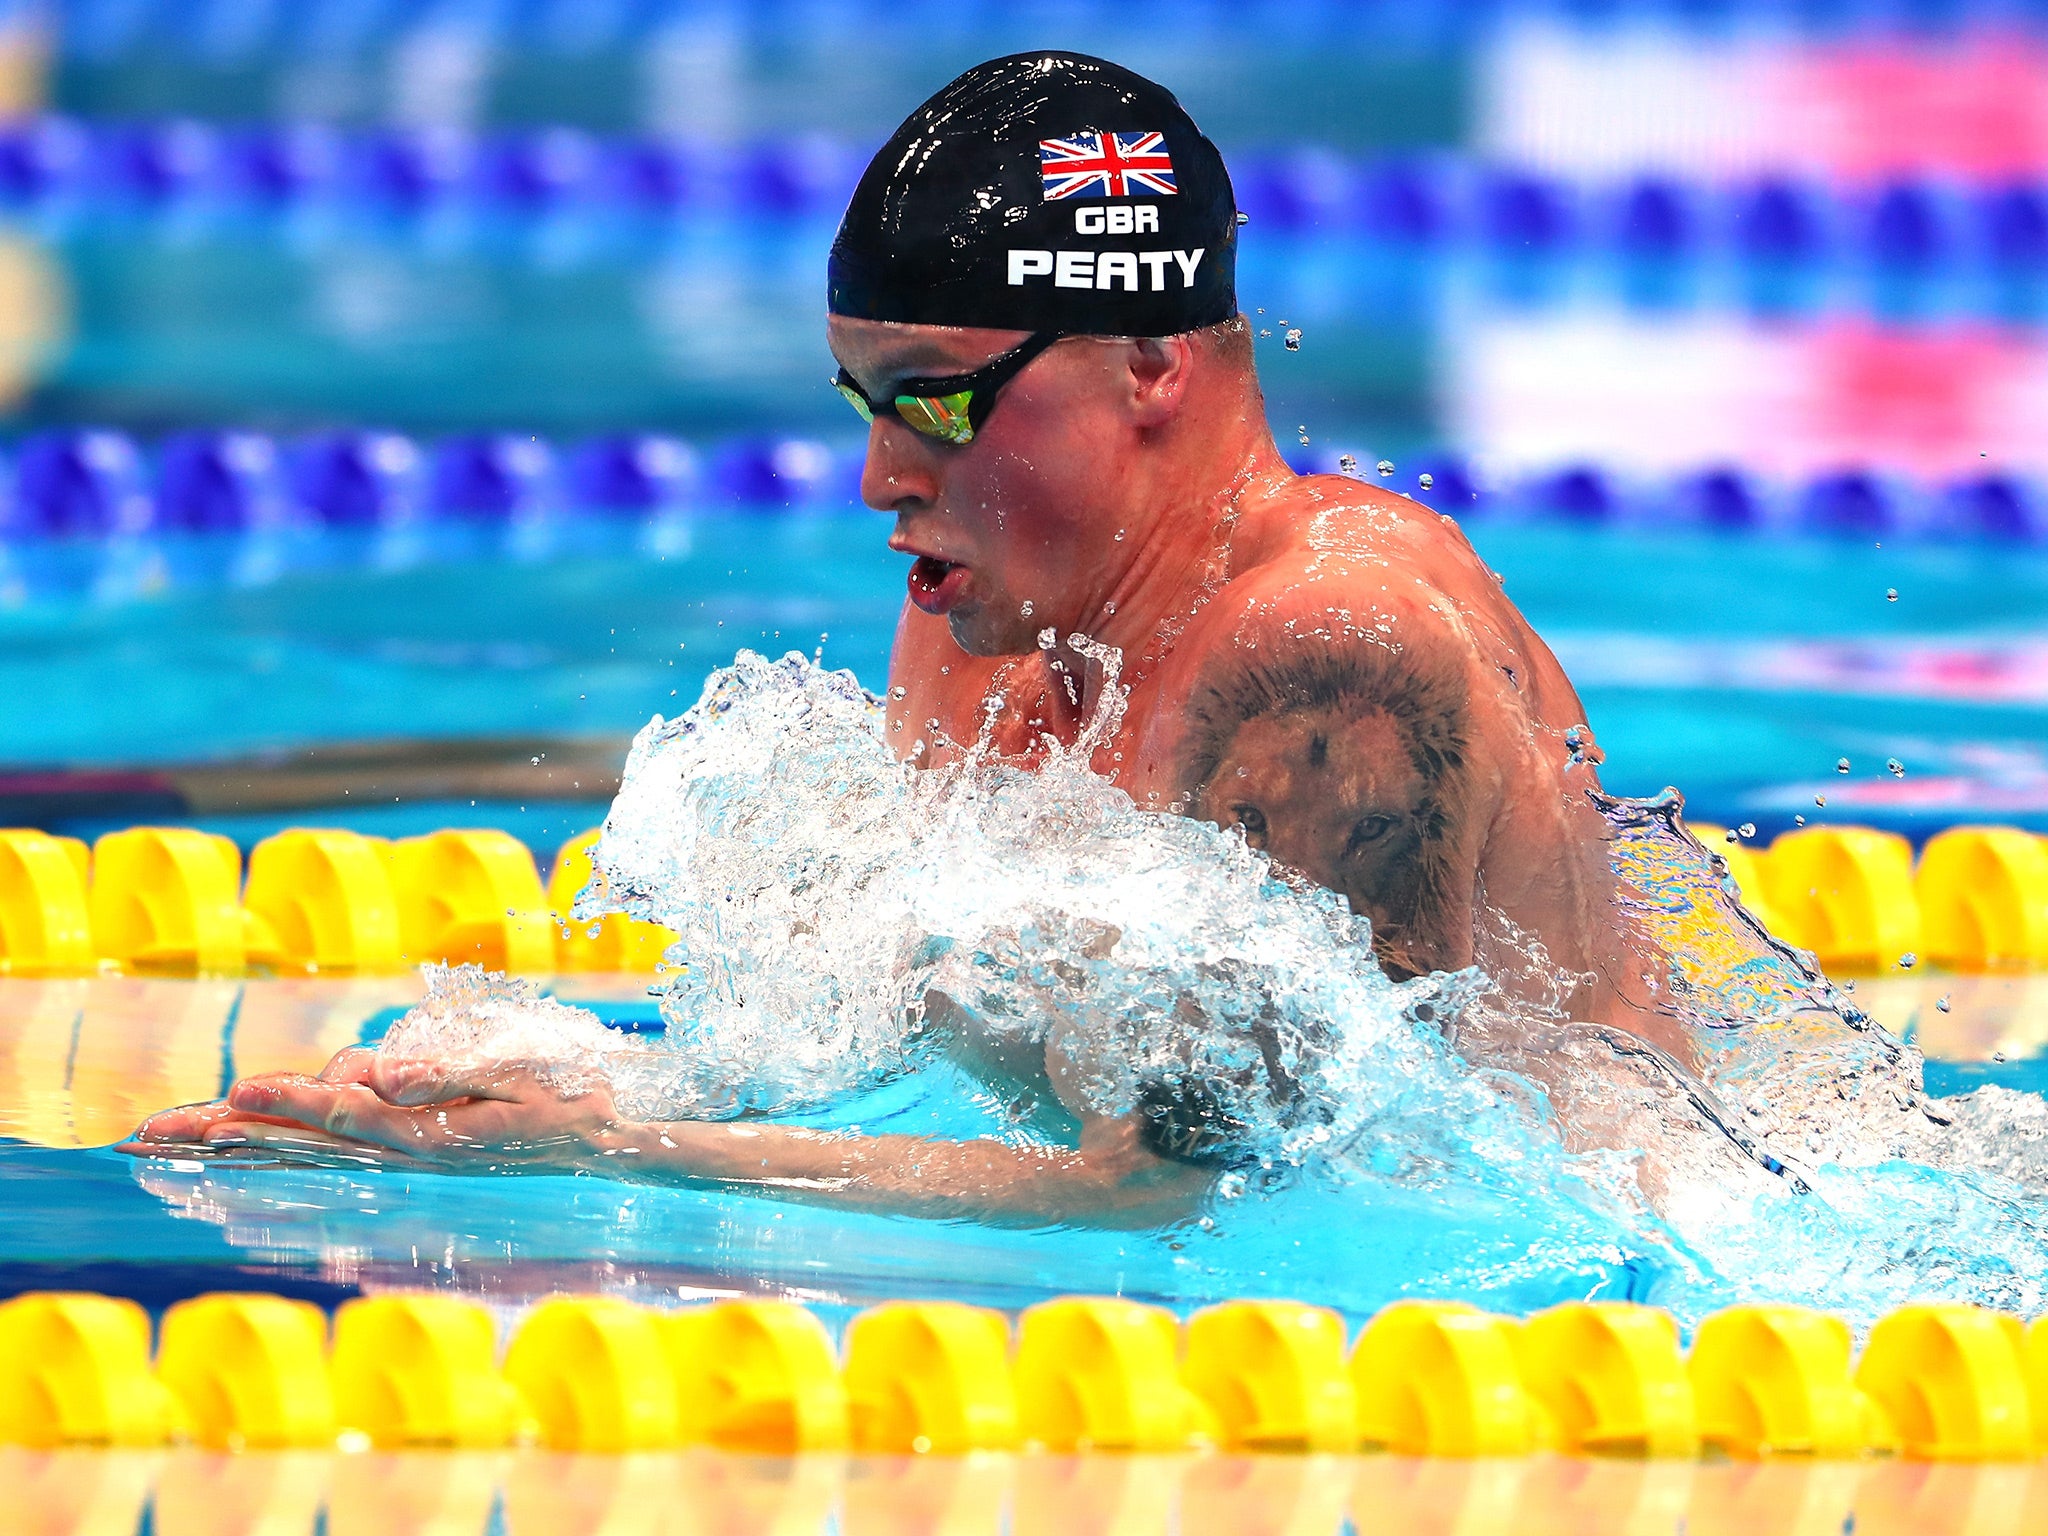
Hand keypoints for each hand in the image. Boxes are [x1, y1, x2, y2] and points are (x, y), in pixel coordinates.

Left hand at [118, 1046, 624, 1172]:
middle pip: (301, 1141)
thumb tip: (380, 1078)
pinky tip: (250, 1138)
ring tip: (201, 1121)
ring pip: (310, 1142)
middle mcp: (403, 1153)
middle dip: (226, 1134)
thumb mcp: (521, 1075)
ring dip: (255, 1129)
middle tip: (152, 1134)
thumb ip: (448, 1076)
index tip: (239, 1092)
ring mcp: (401, 1158)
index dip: (292, 1103)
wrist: (602, 1151)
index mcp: (431, 1134)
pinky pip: (331, 1150)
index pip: (347, 1116)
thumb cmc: (567, 1102)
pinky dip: (283, 1145)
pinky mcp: (406, 1155)